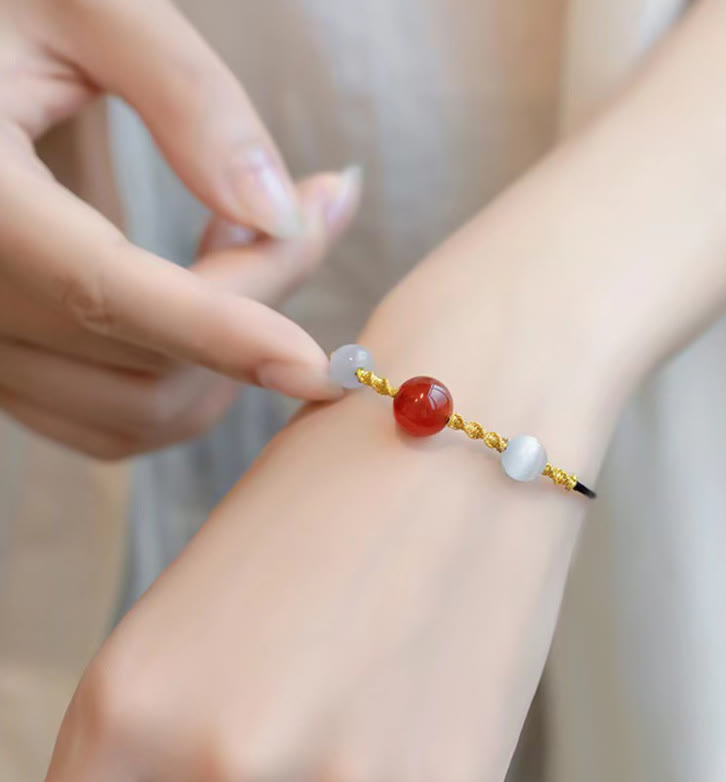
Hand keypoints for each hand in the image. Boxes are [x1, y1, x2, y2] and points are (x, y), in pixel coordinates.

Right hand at [0, 0, 360, 456]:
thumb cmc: (13, 8)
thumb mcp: (90, 6)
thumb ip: (188, 99)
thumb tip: (277, 214)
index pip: (103, 292)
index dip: (221, 335)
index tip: (317, 369)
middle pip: (147, 355)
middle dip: (257, 296)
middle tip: (309, 211)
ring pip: (142, 410)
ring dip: (227, 352)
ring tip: (241, 240)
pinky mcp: (14, 367)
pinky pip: (119, 419)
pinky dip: (189, 381)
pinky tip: (199, 298)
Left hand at [39, 211, 613, 781]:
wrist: (465, 423)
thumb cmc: (333, 490)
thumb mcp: (207, 600)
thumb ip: (179, 720)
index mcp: (128, 699)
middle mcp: (215, 758)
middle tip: (298, 697)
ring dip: (324, 781)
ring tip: (363, 690)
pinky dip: (397, 778)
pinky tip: (415, 697)